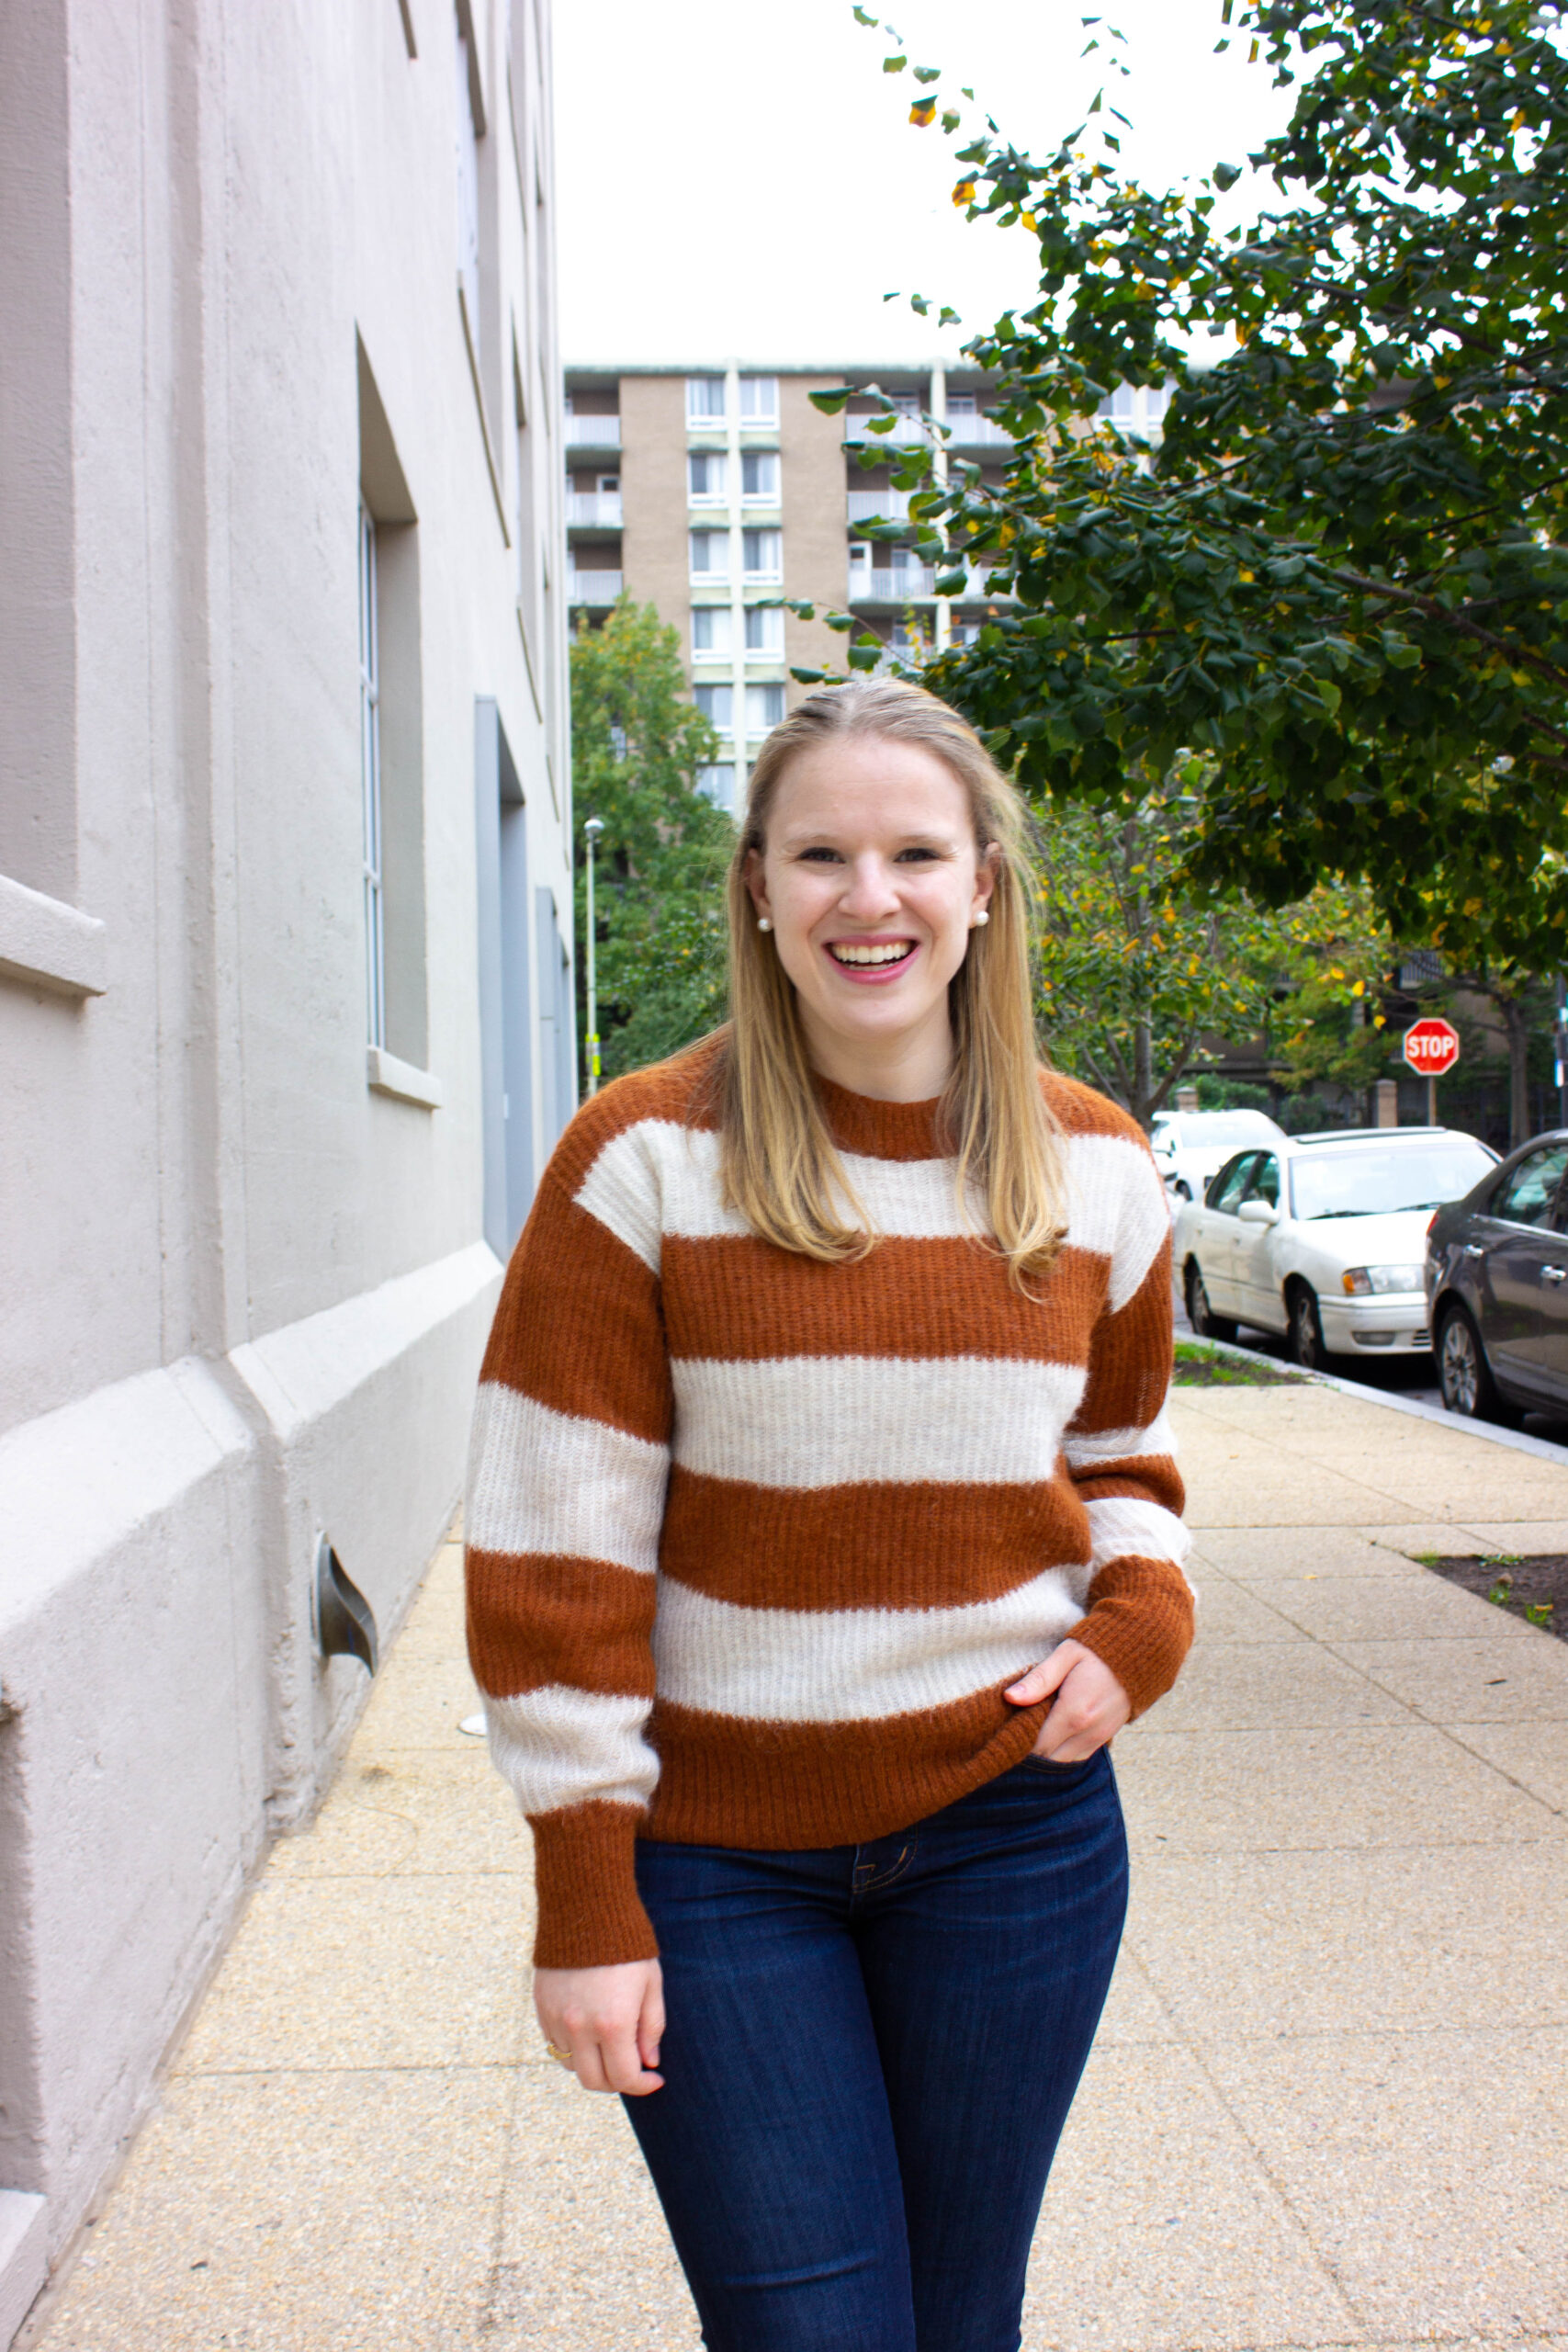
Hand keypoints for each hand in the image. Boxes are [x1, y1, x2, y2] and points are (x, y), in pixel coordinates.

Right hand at [533, 1958, 664, 2095]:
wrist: (586, 1909)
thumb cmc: (626, 1946)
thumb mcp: (650, 1984)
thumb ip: (651, 2027)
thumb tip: (649, 2062)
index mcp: (613, 2023)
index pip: (624, 2078)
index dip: (643, 2085)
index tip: (654, 2079)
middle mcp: (580, 2027)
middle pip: (594, 2081)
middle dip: (616, 2082)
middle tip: (631, 2069)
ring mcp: (557, 2019)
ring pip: (572, 2065)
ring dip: (593, 2064)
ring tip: (610, 2046)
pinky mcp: (542, 2008)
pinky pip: (555, 2044)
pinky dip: (573, 2047)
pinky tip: (589, 2030)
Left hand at [1004, 1639, 1129, 1762]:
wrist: (1139, 1655)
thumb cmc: (1096, 1652)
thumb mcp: (1066, 1656)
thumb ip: (1039, 1679)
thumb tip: (1010, 1697)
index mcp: (1074, 1713)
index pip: (1036, 1744)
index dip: (1019, 1740)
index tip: (1006, 1728)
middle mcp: (1088, 1732)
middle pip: (1048, 1758)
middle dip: (1029, 1749)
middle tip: (1016, 1729)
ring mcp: (1099, 1739)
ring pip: (1062, 1762)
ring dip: (1046, 1752)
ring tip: (1033, 1731)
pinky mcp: (1105, 1739)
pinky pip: (1076, 1757)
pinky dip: (1061, 1752)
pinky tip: (1052, 1734)